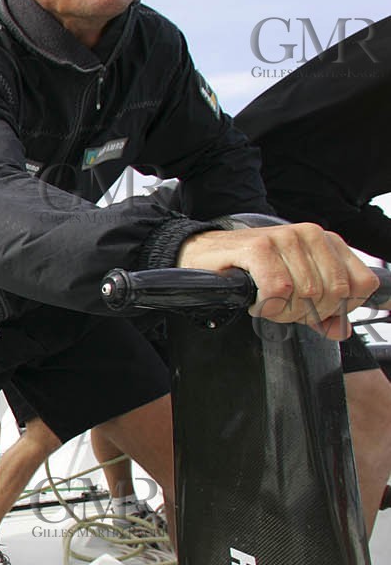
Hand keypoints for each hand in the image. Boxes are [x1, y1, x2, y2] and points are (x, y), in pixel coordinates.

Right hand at [178, 223, 377, 338]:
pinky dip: (266, 305)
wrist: (201, 254)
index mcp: (327, 242)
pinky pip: (277, 290)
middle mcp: (310, 234)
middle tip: (283, 311)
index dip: (342, 309)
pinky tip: (256, 302)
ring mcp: (284, 238)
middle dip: (308, 313)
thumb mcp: (295, 288)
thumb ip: (324, 310)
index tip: (316, 313)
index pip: (362, 284)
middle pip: (333, 294)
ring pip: (306, 295)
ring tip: (266, 305)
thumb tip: (340, 330)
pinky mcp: (258, 248)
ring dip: (283, 312)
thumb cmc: (248, 269)